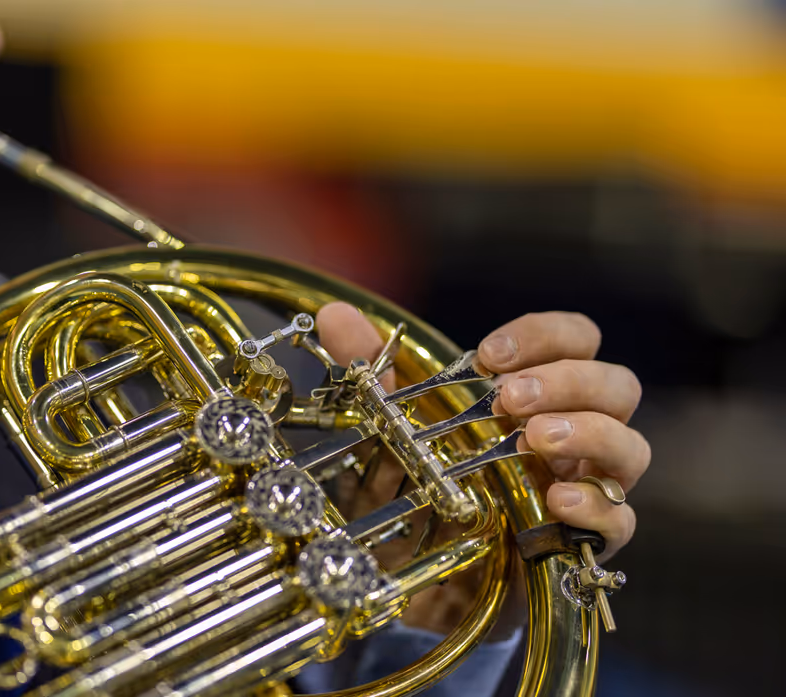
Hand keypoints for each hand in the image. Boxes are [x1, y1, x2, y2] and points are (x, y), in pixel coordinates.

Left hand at [315, 304, 648, 635]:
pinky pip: (620, 521)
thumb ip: (371, 369)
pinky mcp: (580, 543)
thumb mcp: (390, 423)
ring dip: (588, 433)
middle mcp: (576, 435)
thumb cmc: (419, 483)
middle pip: (616, 386)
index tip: (489, 354)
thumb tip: (337, 316)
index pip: (577, 340)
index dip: (545, 335)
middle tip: (507, 399)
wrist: (413, 569)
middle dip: (567, 381)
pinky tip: (556, 500)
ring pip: (631, 447)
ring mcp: (585, 487)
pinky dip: (596, 507)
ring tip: (533, 438)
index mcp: (541, 393)